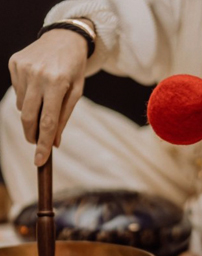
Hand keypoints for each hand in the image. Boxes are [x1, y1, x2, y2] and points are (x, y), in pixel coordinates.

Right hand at [8, 29, 88, 165]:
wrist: (64, 37)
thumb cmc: (74, 68)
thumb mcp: (76, 92)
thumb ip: (64, 117)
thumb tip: (54, 143)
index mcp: (57, 82)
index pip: (48, 120)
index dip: (43, 143)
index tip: (40, 160)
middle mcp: (37, 75)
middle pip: (29, 116)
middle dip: (32, 134)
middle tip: (36, 144)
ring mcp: (22, 68)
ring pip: (22, 105)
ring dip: (32, 111)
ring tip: (45, 99)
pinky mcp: (14, 63)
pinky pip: (18, 91)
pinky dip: (27, 96)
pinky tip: (37, 85)